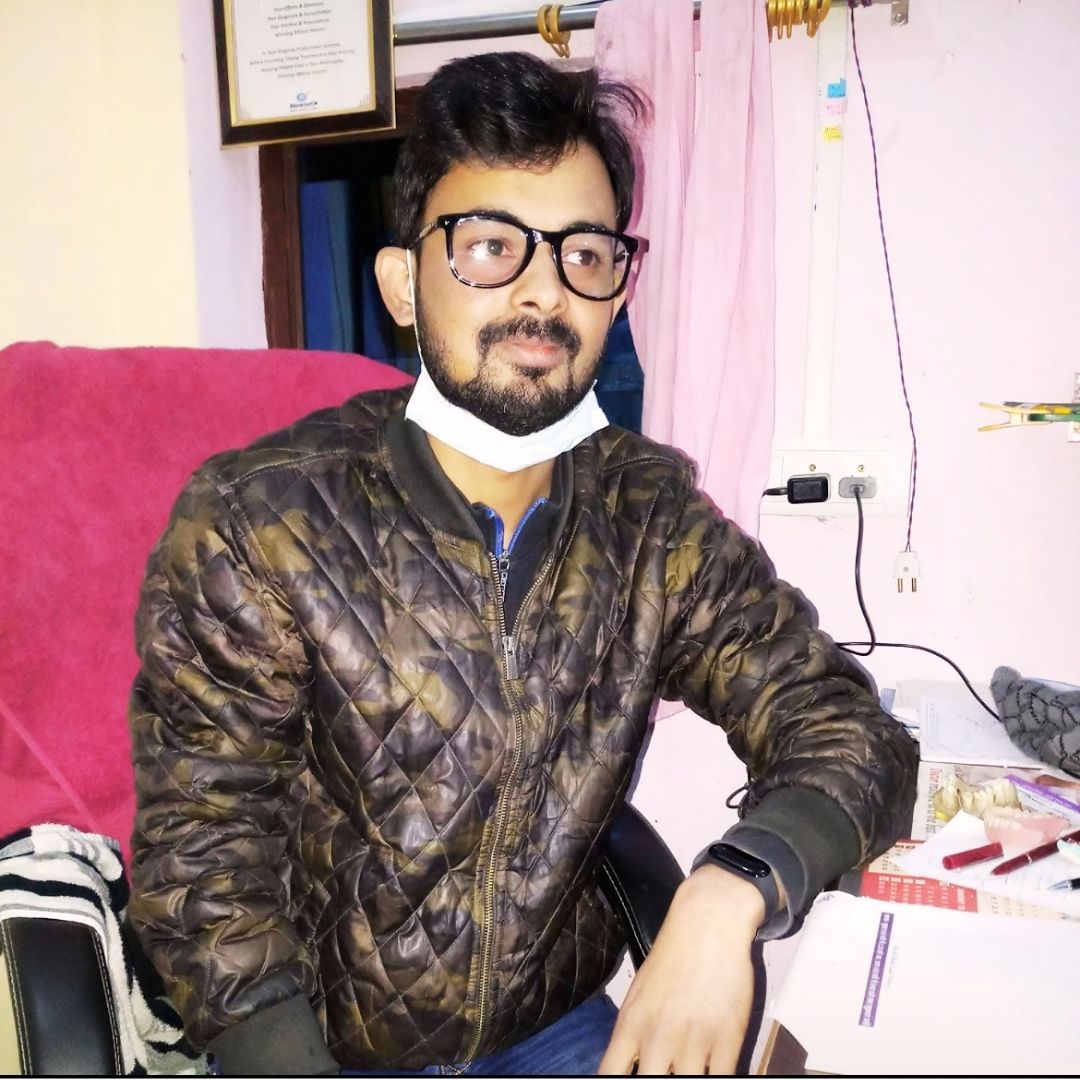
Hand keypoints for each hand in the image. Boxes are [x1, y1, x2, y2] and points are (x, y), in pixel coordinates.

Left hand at [597, 865, 764, 1074]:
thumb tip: (629, 1067)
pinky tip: (714, 1069)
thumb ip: (634, 1037)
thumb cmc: (673, 957)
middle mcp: (658, 1037)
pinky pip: (723, 1079)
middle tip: (669, 1071)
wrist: (708, 922)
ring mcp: (694, 1041)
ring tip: (689, 1068)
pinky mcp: (728, 1040)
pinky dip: (719, 1077)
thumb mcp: (639, 994)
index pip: (610, 1075)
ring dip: (691, 1078)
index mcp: (631, 1025)